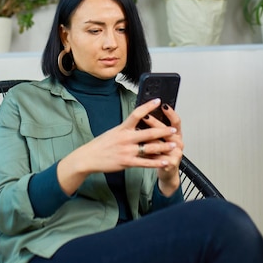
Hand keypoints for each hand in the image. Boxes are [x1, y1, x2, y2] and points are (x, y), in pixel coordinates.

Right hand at [57, 98, 178, 194]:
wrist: (88, 158)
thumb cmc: (101, 145)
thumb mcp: (113, 132)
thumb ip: (126, 129)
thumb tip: (138, 122)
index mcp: (122, 128)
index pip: (137, 113)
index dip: (148, 106)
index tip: (158, 101)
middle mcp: (125, 138)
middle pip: (148, 132)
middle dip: (163, 131)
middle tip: (174, 129)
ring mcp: (127, 150)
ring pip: (149, 148)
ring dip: (164, 146)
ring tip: (174, 145)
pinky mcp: (127, 162)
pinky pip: (145, 162)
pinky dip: (156, 162)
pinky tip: (164, 161)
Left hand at [140, 102, 183, 195]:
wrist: (168, 170)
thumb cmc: (163, 153)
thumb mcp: (162, 139)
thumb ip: (157, 129)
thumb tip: (146, 113)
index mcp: (177, 134)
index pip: (176, 121)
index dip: (170, 113)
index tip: (163, 105)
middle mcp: (178, 142)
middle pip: (167, 130)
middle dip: (155, 123)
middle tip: (145, 116)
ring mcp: (176, 153)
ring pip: (162, 143)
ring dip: (150, 138)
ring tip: (139, 133)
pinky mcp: (171, 163)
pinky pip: (158, 157)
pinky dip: (148, 154)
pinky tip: (141, 150)